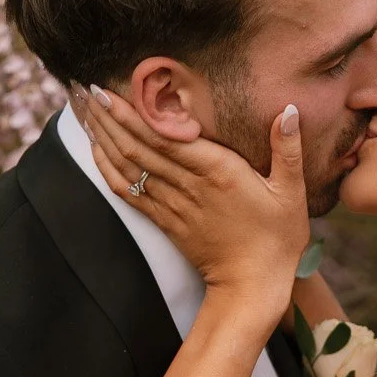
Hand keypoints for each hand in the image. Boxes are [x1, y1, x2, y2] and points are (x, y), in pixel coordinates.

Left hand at [77, 86, 308, 317]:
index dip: (130, 113)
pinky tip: (96, 152)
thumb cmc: (276, 238)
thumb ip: (287, 149)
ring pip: (129, 166)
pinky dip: (109, 171)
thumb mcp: (292, 193)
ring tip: (84, 112)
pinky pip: (129, 193)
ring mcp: (173, 205)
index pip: (162, 136)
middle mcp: (188, 185)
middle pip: (137, 146)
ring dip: (104, 139)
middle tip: (84, 90)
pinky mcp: (166, 222)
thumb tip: (289, 109)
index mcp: (216, 171)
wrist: (253, 286)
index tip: (107, 89)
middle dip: (108, 117)